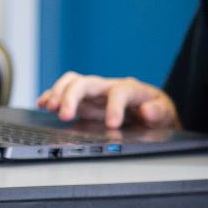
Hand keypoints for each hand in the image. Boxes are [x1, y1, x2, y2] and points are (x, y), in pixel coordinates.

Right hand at [37, 73, 179, 128]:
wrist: (151, 109)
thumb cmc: (156, 110)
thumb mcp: (165, 112)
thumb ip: (158, 111)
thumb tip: (146, 111)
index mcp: (131, 89)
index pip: (120, 92)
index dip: (115, 107)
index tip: (113, 125)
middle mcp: (108, 87)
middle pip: (86, 83)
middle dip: (72, 97)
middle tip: (64, 116)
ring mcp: (94, 93)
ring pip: (72, 83)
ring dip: (58, 93)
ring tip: (49, 108)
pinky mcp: (84, 100)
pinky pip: (64, 91)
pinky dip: (51, 96)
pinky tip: (42, 104)